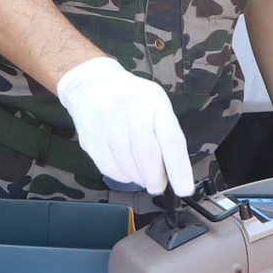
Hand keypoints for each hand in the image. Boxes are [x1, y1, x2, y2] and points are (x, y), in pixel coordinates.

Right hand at [54, 56, 193, 196]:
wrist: (92, 82)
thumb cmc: (132, 98)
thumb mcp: (156, 105)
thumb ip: (165, 135)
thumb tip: (172, 173)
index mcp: (154, 101)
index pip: (171, 139)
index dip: (179, 169)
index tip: (184, 189)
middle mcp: (130, 108)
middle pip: (147, 155)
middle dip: (155, 179)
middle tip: (157, 186)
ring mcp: (107, 121)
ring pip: (126, 164)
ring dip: (137, 178)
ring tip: (141, 175)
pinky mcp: (89, 134)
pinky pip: (107, 166)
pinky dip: (120, 175)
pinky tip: (124, 169)